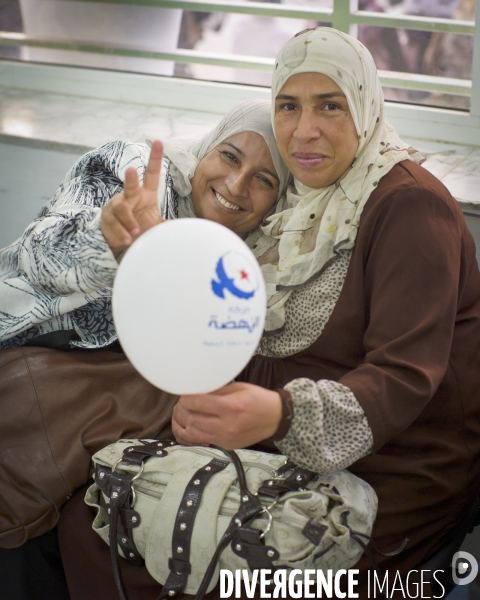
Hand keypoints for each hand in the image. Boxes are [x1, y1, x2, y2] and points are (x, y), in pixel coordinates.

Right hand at [101, 140, 164, 254]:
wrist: (122, 244)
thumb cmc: (142, 230)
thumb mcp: (156, 226)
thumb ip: (169, 225)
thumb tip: (186, 229)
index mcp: (145, 194)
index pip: (151, 174)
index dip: (155, 159)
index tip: (159, 143)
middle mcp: (130, 196)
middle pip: (130, 185)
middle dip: (131, 178)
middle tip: (132, 170)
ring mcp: (115, 206)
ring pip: (121, 209)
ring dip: (129, 222)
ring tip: (135, 233)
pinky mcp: (106, 217)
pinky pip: (113, 223)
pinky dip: (121, 233)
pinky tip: (126, 240)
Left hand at [171, 382, 281, 448]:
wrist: (276, 419)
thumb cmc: (259, 399)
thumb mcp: (239, 388)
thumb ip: (217, 391)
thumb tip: (197, 391)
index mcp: (231, 407)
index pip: (198, 403)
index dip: (187, 397)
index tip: (185, 393)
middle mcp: (227, 425)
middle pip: (192, 419)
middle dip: (183, 409)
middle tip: (183, 402)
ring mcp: (226, 438)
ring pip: (193, 432)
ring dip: (186, 421)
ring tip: (186, 412)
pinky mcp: (226, 446)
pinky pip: (203, 440)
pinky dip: (195, 431)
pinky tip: (194, 423)